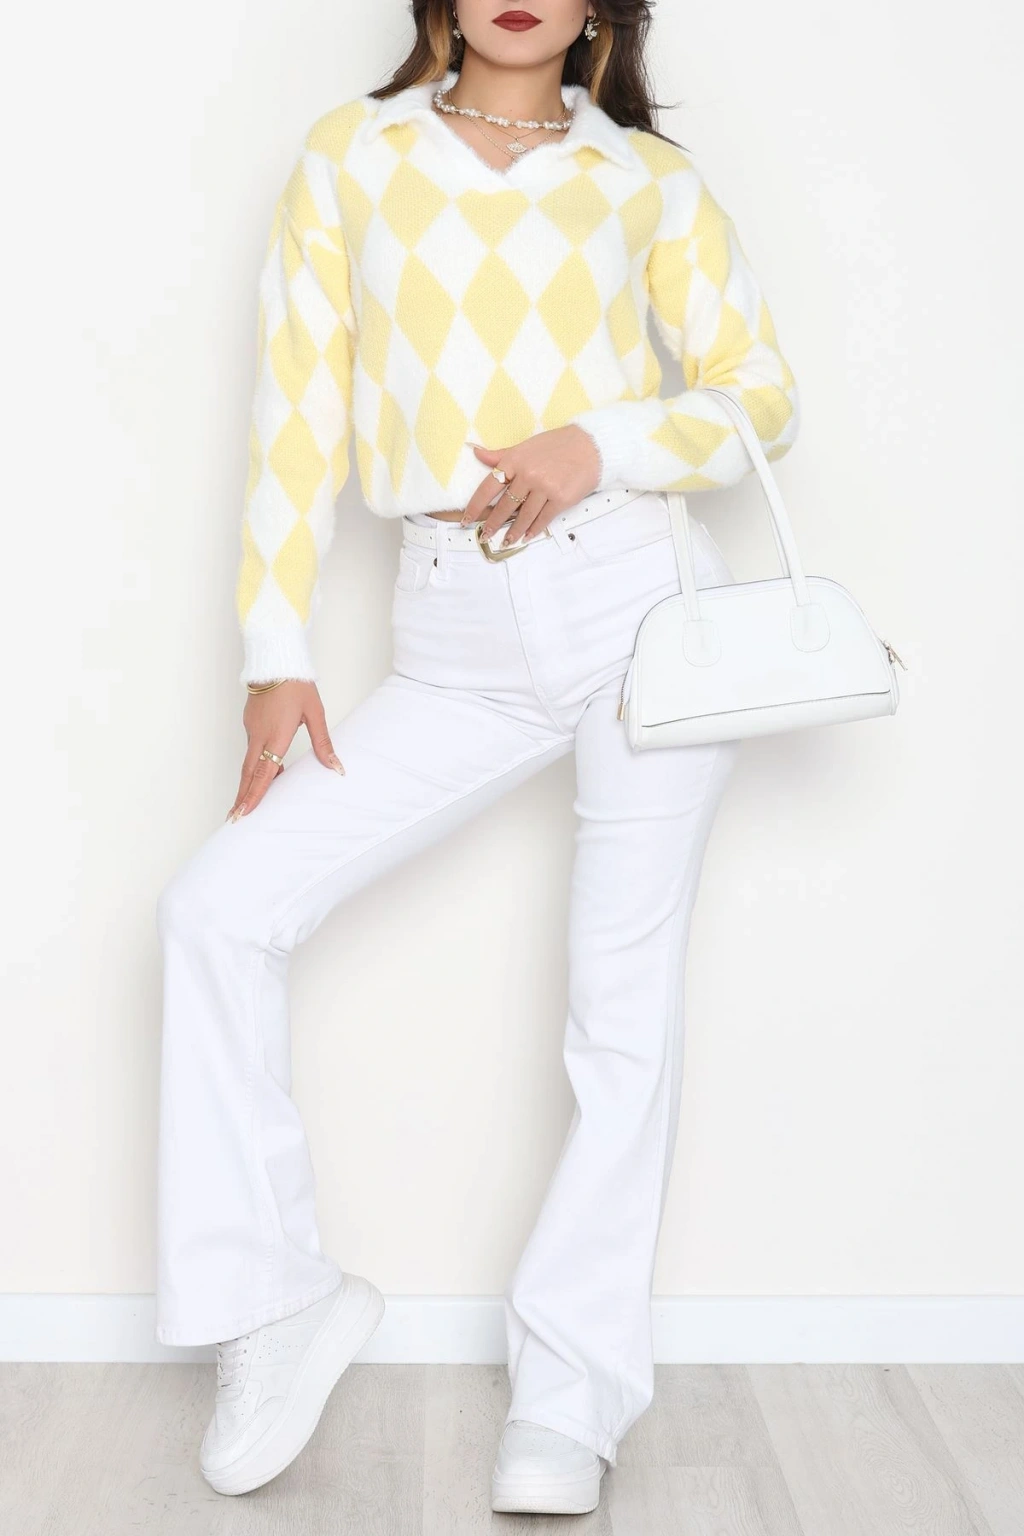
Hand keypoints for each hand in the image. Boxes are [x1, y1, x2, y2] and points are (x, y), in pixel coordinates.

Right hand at [228, 681, 343, 820]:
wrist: (276, 660)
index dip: (254, 795)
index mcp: (276, 736)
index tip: (243, 813)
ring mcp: (252, 728)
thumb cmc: (297, 685)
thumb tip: (336, 767)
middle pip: (248, 773)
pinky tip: (265, 774)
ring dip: (247, 783)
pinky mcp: (250, 722)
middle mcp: (259, 735)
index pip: (263, 773)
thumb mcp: (316, 714)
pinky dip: (254, 765)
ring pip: (248, 762)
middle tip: (233, 818)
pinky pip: (252, 749)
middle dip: (241, 797)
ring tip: (246, 804)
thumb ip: (324, 744)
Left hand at [463, 425, 600, 546]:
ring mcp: (544, 488)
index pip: (488, 487)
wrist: (589, 447)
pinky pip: (543, 519)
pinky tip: (527, 537)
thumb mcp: (525, 446)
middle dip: (493, 524)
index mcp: (514, 460)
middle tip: (485, 536)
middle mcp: (527, 475)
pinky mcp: (560, 499)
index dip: (475, 506)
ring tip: (506, 541)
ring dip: (514, 532)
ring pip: (524, 516)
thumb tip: (476, 452)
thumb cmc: (555, 446)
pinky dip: (534, 530)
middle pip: (505, 506)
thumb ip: (500, 455)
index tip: (466, 519)